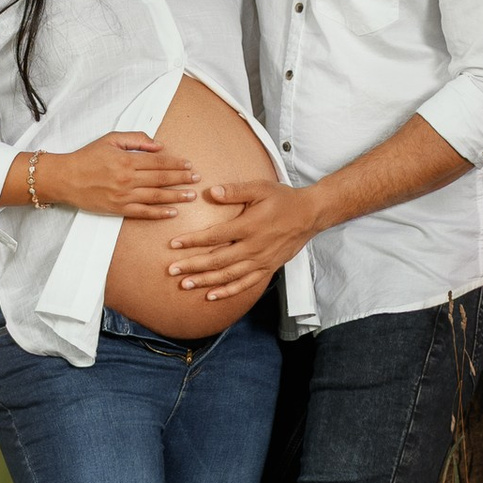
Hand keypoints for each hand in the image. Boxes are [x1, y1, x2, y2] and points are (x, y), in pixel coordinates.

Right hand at [25, 131, 201, 217]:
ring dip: (176, 196)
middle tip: (196, 179)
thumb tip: (159, 146)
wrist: (65, 178)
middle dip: (181, 178)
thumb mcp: (111, 139)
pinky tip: (172, 212)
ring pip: (156, 196)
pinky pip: (143, 212)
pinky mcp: (118, 209)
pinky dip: (159, 213)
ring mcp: (124, 196)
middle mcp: (128, 179)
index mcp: (127, 160)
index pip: (158, 162)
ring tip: (191, 195)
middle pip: (161, 178)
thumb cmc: (87, 157)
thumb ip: (136, 139)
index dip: (176, 163)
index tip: (189, 164)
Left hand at [166, 175, 319, 308]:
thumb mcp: (260, 188)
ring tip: (186, 285)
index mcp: (249, 226)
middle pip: (217, 260)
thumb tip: (212, 192)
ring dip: (206, 281)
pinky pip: (245, 284)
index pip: (215, 236)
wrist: (310, 215)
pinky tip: (212, 295)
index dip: (193, 241)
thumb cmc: (284, 199)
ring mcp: (260, 260)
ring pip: (228, 275)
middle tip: (172, 270)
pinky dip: (228, 291)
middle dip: (193, 266)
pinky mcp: (267, 268)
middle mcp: (253, 247)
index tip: (174, 244)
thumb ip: (235, 191)